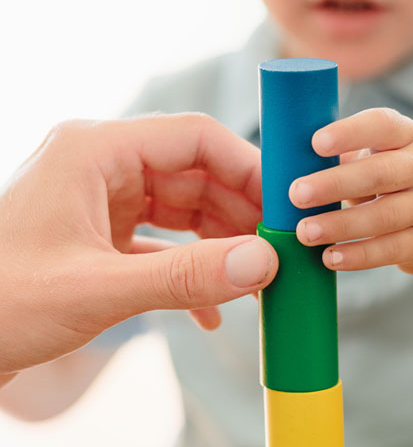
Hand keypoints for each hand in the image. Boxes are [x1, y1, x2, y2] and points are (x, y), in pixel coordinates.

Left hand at [0, 114, 276, 376]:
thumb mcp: (97, 289)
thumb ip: (184, 277)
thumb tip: (263, 264)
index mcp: (94, 150)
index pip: (193, 137)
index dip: (246, 166)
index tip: (284, 203)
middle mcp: (100, 164)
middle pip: (193, 172)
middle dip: (239, 211)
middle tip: (279, 249)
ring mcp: (99, 197)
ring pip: (181, 206)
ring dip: (219, 242)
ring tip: (256, 279)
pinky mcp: (98, 231)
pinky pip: (159, 240)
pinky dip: (187, 267)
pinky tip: (211, 308)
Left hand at [290, 108, 412, 273]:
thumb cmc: (395, 177)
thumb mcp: (379, 154)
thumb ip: (342, 154)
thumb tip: (286, 160)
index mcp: (406, 135)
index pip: (382, 125)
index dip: (350, 133)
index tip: (315, 142)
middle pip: (380, 173)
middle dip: (335, 183)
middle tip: (296, 193)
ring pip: (385, 215)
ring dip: (341, 225)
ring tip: (305, 232)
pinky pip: (390, 249)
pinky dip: (358, 255)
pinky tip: (330, 258)